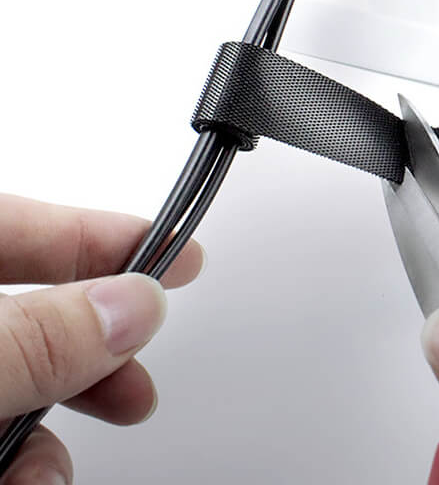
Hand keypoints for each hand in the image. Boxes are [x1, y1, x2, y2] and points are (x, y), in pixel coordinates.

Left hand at [0, 194, 205, 483]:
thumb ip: (34, 338)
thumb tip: (131, 307)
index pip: (27, 222)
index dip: (107, 234)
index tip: (178, 251)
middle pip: (34, 302)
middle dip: (98, 338)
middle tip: (142, 358)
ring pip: (19, 370)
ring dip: (63, 412)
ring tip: (64, 461)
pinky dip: (16, 457)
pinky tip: (30, 480)